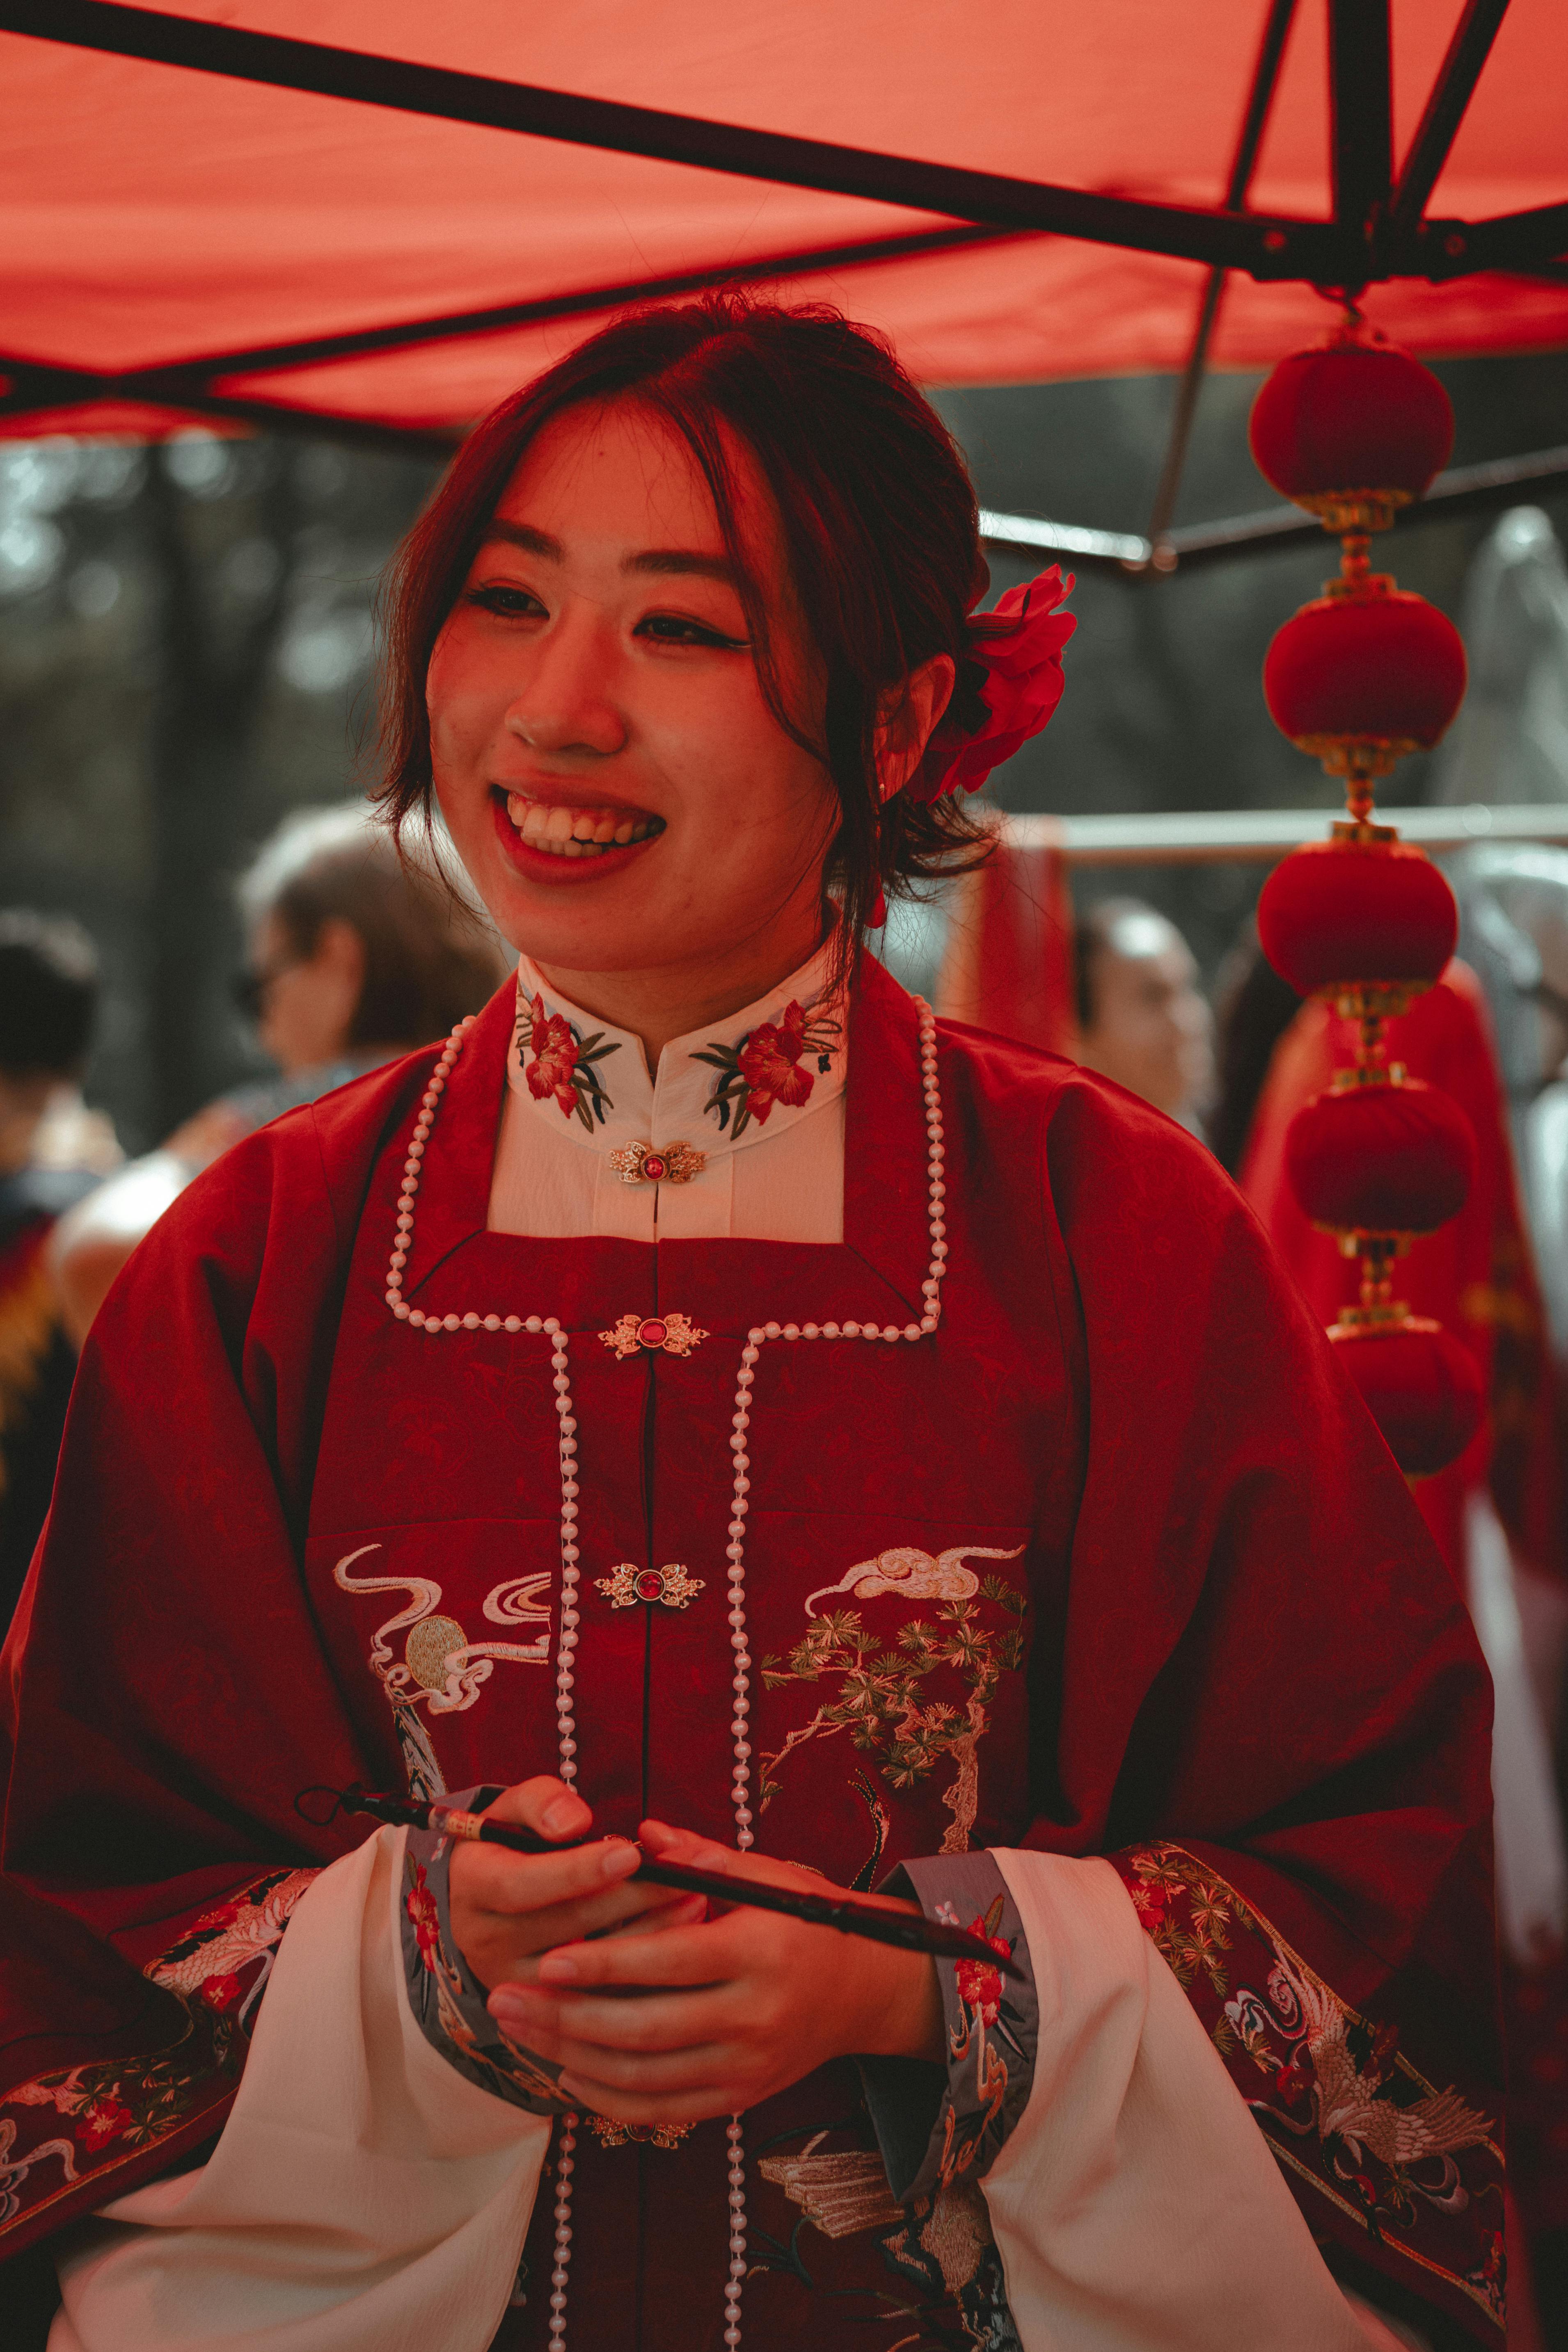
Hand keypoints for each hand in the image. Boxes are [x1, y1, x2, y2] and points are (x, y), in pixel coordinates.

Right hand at [448, 1778, 701, 1991]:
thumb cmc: (517, 1841)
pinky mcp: (547, 2008)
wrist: (494, 1897)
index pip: (521, 1885)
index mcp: (472, 1886)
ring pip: (588, 1968)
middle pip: (564, 1926)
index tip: (630, 1852)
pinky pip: (601, 1995)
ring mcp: (516, 1981)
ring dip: (648, 1932)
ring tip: (694, 1897)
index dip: (576, 1871)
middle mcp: (484, 1941)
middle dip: (631, 1898)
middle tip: (686, 1874)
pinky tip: (683, 1936)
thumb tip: (574, 1823)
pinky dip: (646, 1968)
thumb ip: (541, 1802)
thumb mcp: (517, 1808)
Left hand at [485, 1817, 943, 2126]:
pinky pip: (662, 2110)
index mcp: (758, 1952)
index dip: (602, 1963)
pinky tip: (567, 2075)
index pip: (666, 1963)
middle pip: (643, 2029)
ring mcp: (747, 2066)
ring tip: (520, 2033)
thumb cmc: (808, 1921)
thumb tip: (640, 1836)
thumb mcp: (767, 1876)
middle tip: (505, 1999)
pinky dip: (609, 2099)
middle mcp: (753, 2016)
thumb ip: (702, 1858)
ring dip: (572, 2059)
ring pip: (643, 2076)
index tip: (547, 1959)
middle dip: (565, 2018)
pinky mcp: (740, 2098)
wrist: (865, 1990)